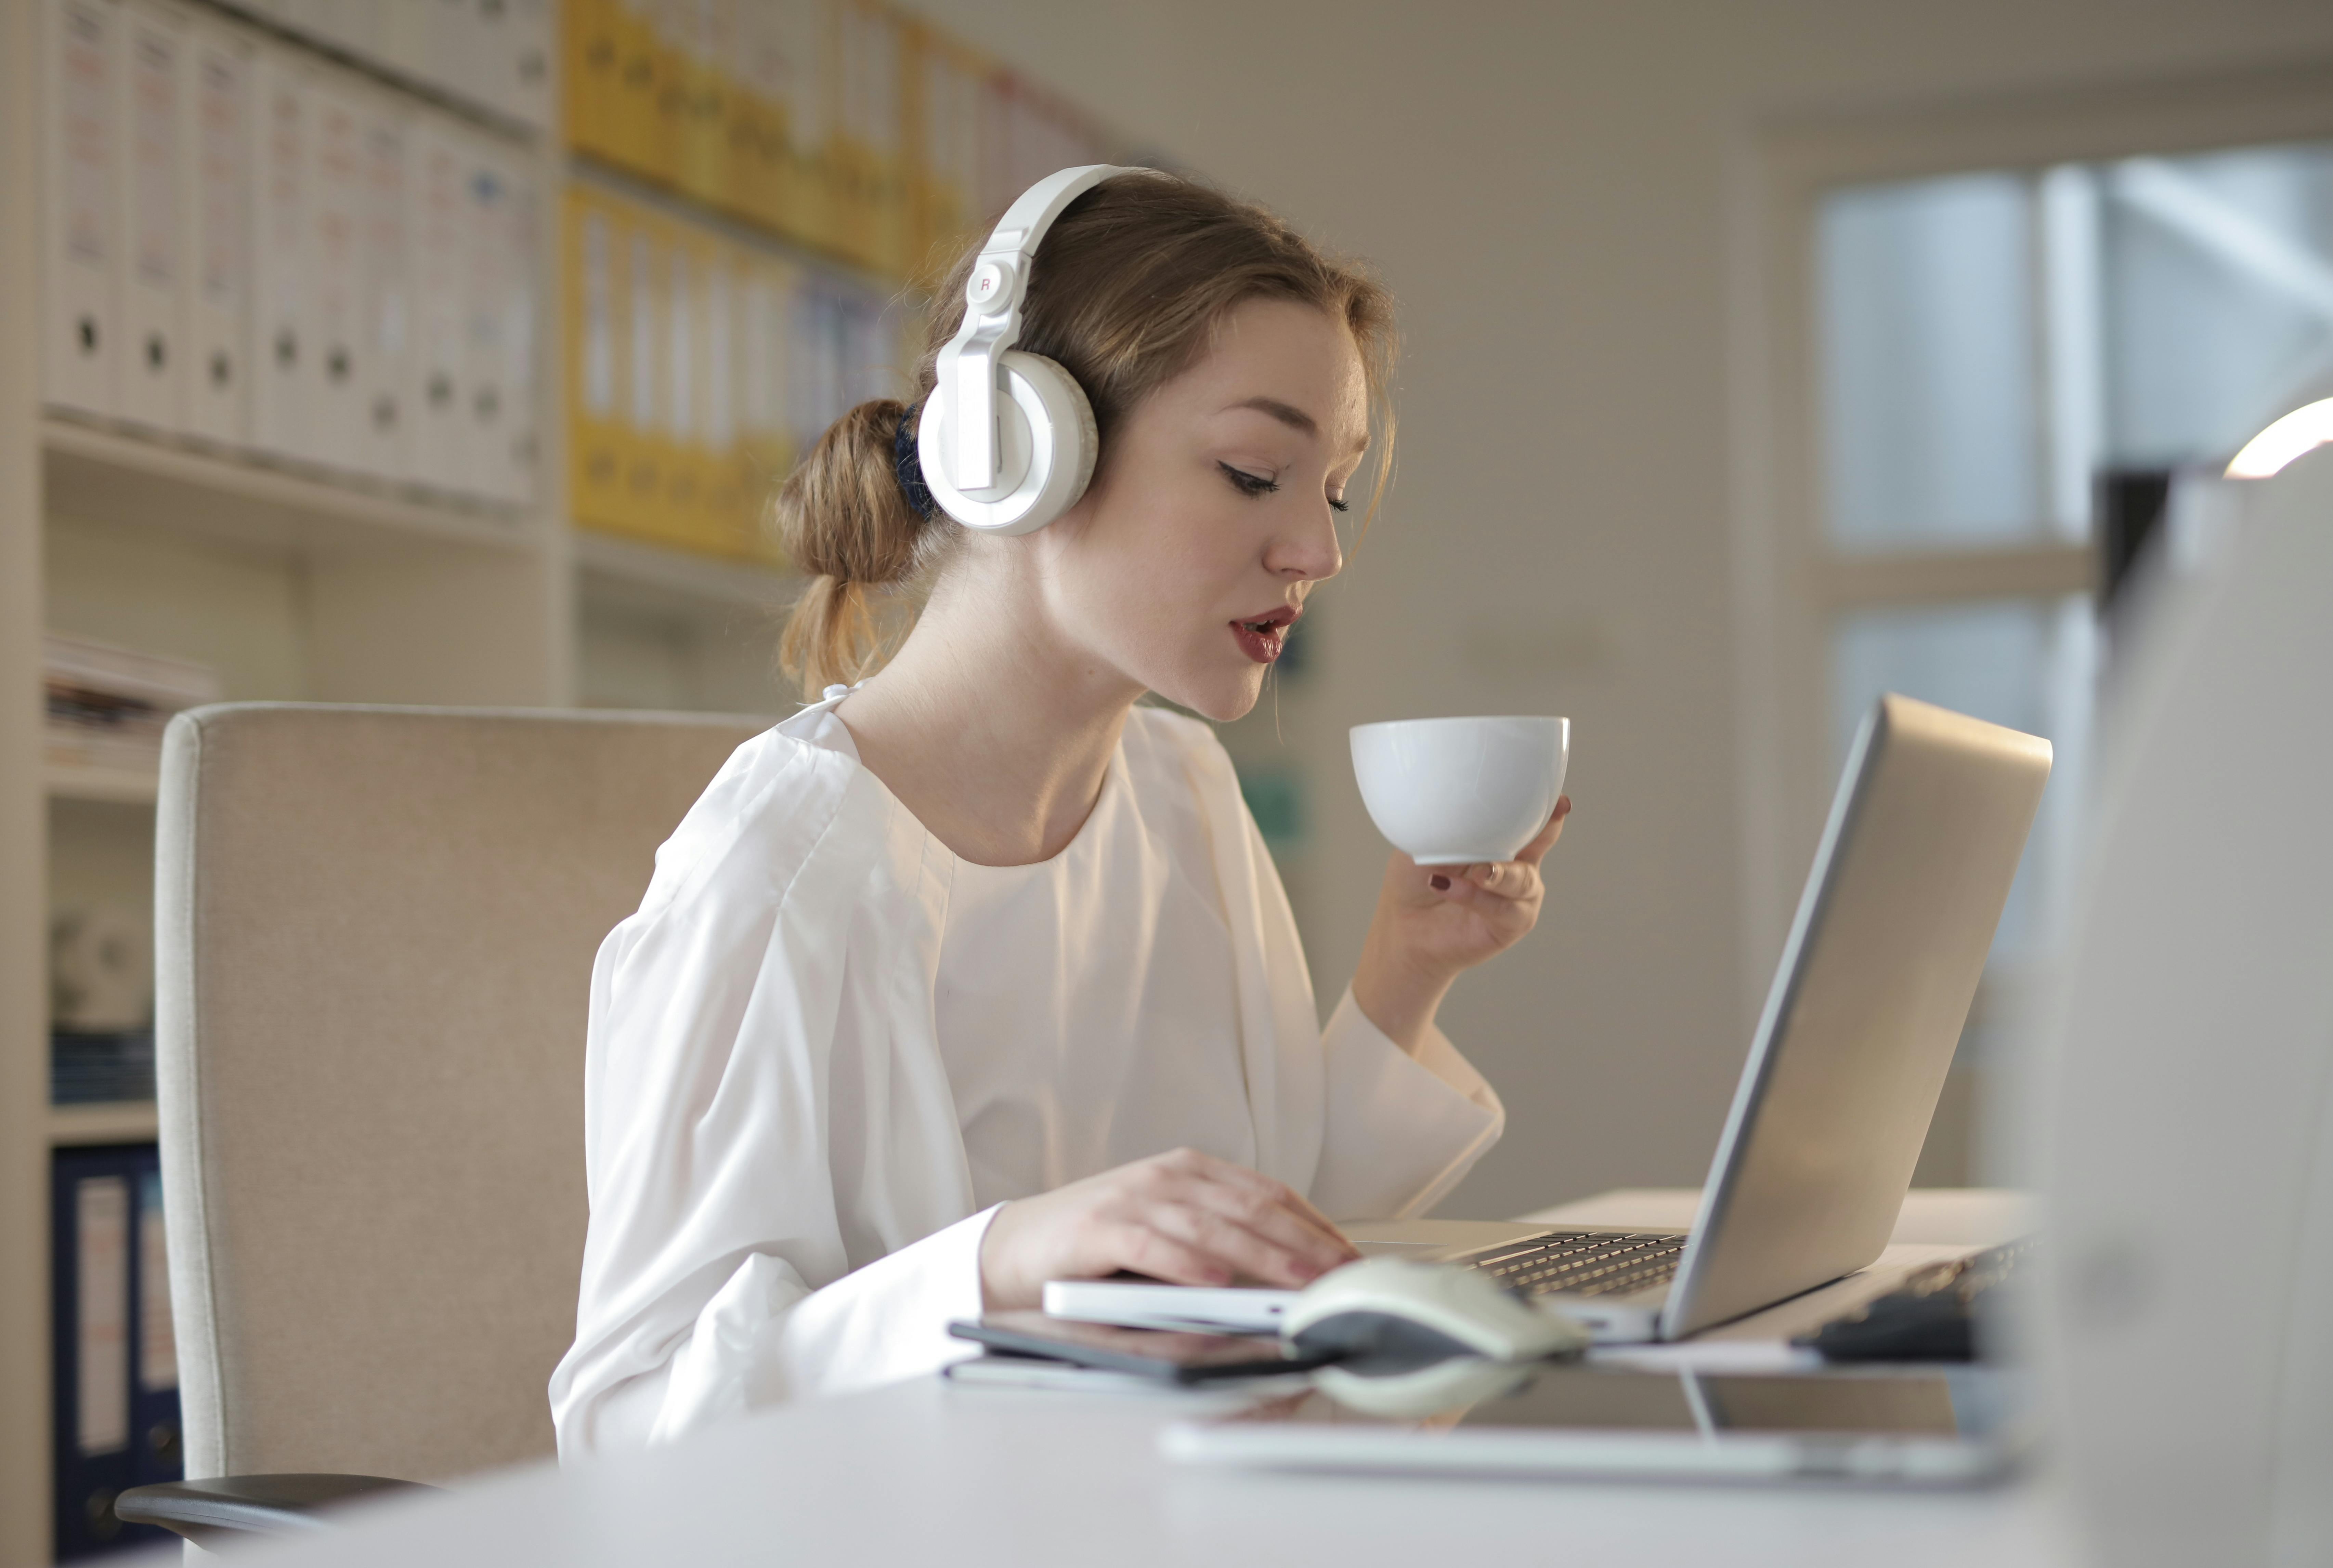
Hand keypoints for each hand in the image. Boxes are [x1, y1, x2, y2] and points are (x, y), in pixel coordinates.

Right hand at [978, 1148, 1360, 1310]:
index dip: (1314, 1223)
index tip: (1350, 1256)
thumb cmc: (1098, 1245)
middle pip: (1251, 1208)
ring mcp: (1133, 1198)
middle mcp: (1167, 1177)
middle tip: (1342, 1274)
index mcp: (1190, 1171)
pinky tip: (1216, 1282)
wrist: (1017, 1246)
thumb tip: (1290, 1267)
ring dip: (1263, 1256)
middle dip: (1305, 1242)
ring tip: (1300, 1281)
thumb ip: (1219, 1237)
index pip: (1268, 1193)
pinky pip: (1152, 1245)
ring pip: (1211, 1227)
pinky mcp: (1099, 1227)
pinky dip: (1187, 1263)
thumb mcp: (1169, 1230)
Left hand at [1351, 797, 1570, 1051]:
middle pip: (1542, 843)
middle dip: (1543, 832)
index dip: (1547, 809)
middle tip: (1527, 824)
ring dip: (1500, 873)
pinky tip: (1451, 888)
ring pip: (1524, 879)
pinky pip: (1504, 909)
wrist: (1405, 927)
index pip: (1531, 819)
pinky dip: (1478, 898)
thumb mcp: (1426, 843)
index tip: (1559, 800)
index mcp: (1500, 838)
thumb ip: (1448, 826)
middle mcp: (1516, 864)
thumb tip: (1456, 805)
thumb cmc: (1415, 880)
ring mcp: (1517, 894)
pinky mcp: (1512, 923)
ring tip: (1478, 872)